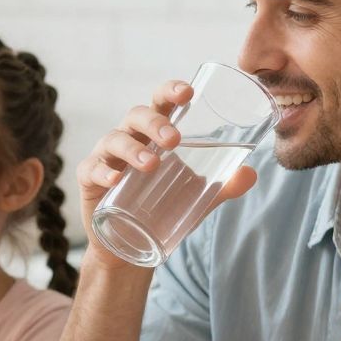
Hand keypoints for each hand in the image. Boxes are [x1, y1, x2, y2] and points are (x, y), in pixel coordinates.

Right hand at [76, 78, 256, 237]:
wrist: (131, 249)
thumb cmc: (163, 210)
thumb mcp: (197, 197)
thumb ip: (222, 185)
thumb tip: (251, 173)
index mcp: (154, 134)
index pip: (160, 102)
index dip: (171, 91)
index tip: (188, 93)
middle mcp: (129, 138)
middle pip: (136, 116)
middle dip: (155, 123)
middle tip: (174, 140)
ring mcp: (106, 158)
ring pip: (114, 139)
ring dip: (132, 149)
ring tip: (151, 165)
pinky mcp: (89, 181)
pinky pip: (91, 169)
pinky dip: (102, 172)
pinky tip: (115, 180)